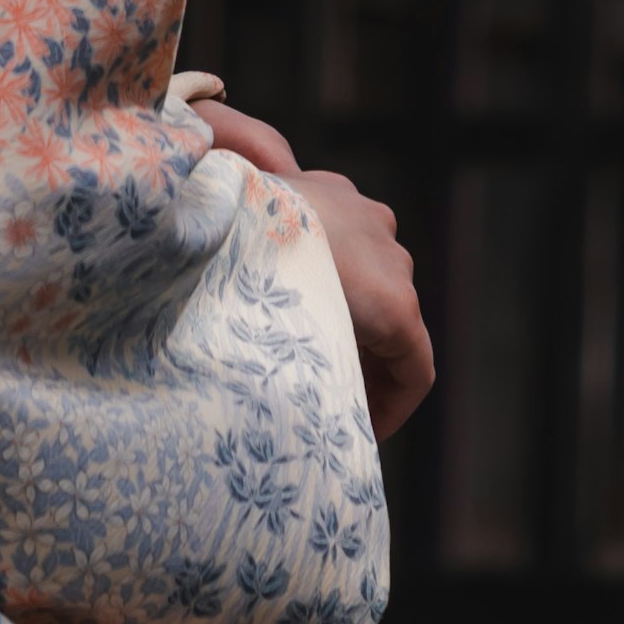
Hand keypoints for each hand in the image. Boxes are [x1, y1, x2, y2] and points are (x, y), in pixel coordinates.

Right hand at [193, 94, 433, 446]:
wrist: (241, 226)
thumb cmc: (218, 229)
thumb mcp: (229, 226)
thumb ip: (243, 242)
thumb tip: (209, 253)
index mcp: (325, 195)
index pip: (344, 254)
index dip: (329, 307)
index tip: (300, 348)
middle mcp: (367, 219)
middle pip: (372, 291)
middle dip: (351, 340)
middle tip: (316, 386)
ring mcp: (389, 260)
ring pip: (391, 328)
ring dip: (365, 365)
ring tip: (331, 406)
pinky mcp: (400, 307)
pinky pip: (413, 368)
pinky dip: (392, 401)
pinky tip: (361, 428)